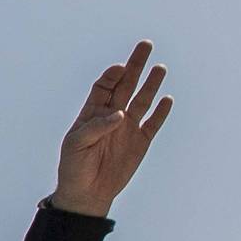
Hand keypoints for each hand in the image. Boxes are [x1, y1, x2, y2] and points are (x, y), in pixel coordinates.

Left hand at [53, 40, 172, 216]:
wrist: (85, 194)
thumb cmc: (73, 168)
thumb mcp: (76, 145)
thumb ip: (95, 127)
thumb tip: (120, 114)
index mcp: (93, 113)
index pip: (104, 86)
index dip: (112, 75)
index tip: (119, 68)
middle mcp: (112, 116)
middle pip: (126, 85)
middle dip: (135, 65)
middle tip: (145, 45)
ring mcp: (128, 128)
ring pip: (142, 100)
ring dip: (151, 84)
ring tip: (159, 68)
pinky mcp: (140, 142)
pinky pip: (153, 124)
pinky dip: (161, 112)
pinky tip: (167, 100)